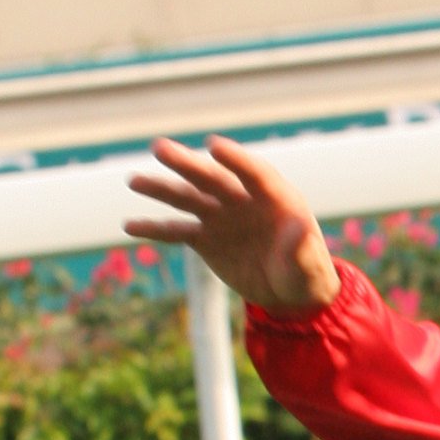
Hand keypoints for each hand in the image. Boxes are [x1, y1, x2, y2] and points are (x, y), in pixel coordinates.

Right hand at [124, 135, 339, 314]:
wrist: (290, 293)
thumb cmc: (306, 274)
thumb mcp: (310, 266)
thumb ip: (304, 249)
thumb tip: (300, 232)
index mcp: (276, 199)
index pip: (255, 173)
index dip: (236, 160)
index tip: (213, 146)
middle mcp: (244, 201)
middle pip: (213, 178)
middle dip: (188, 164)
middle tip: (159, 148)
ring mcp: (222, 217)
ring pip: (189, 198)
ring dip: (162, 189)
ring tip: (134, 180)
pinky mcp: (205, 239)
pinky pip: (177, 231)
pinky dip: (155, 229)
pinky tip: (130, 227)